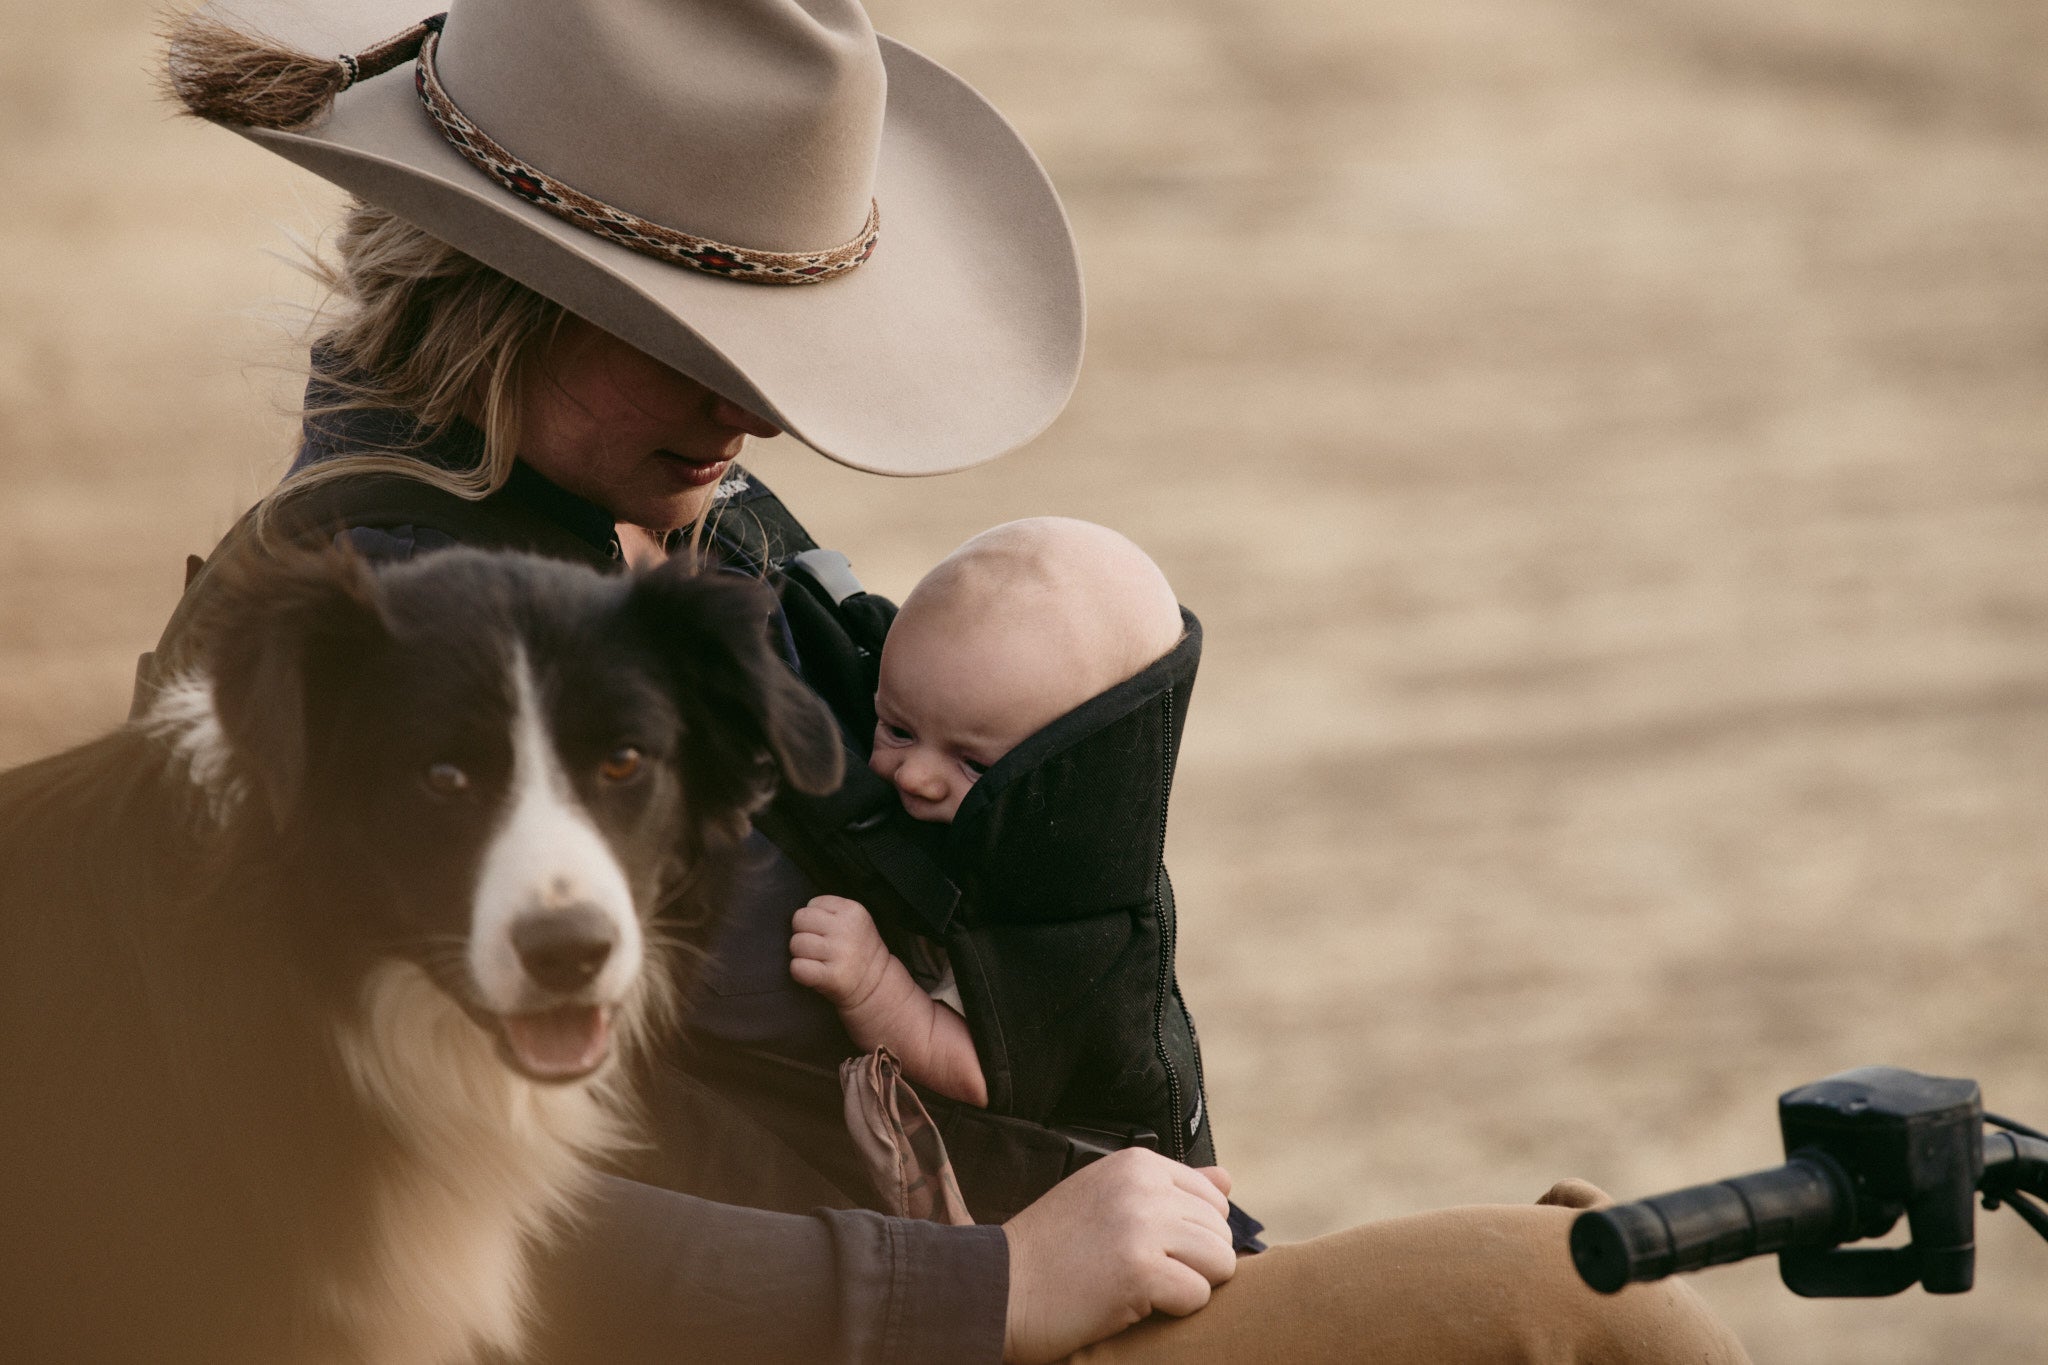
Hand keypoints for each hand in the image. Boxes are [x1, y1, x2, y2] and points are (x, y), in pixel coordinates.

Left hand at [788, 894, 891, 1009]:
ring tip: (816, 959)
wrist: (876, 982)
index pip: (812, 904)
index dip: (814, 918)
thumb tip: (798, 916)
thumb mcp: (854, 919)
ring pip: (796, 943)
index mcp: (852, 910)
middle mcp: (846, 929)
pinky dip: (799, 971)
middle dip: (803, 932)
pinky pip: (797, 967)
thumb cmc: (857, 949)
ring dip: (801, 953)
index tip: (825, 931)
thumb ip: (830, 911)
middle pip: (800, 919)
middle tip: (817, 945)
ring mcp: (839, 953)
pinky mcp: (832, 976)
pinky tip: (813, 972)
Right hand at [1001, 1149, 1236, 1364]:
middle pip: (1220, 1233)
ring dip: (1187, 1285)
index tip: (1146, 1248)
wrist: (996, 1288)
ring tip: (1139, 1286)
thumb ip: (1171, 1186)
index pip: (1213, 1201)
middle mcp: (1143, 1186)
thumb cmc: (1052, 1249)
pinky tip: (1131, 1303)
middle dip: (1193, 1263)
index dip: (1189, 1236)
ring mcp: (1142, 1226)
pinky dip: (1173, 1310)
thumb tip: (1229, 1179)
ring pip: (1220, 1263)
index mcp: (1137, 1164)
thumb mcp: (1108, 1198)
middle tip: (1140, 1272)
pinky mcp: (1140, 1271)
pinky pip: (1199, 1296)